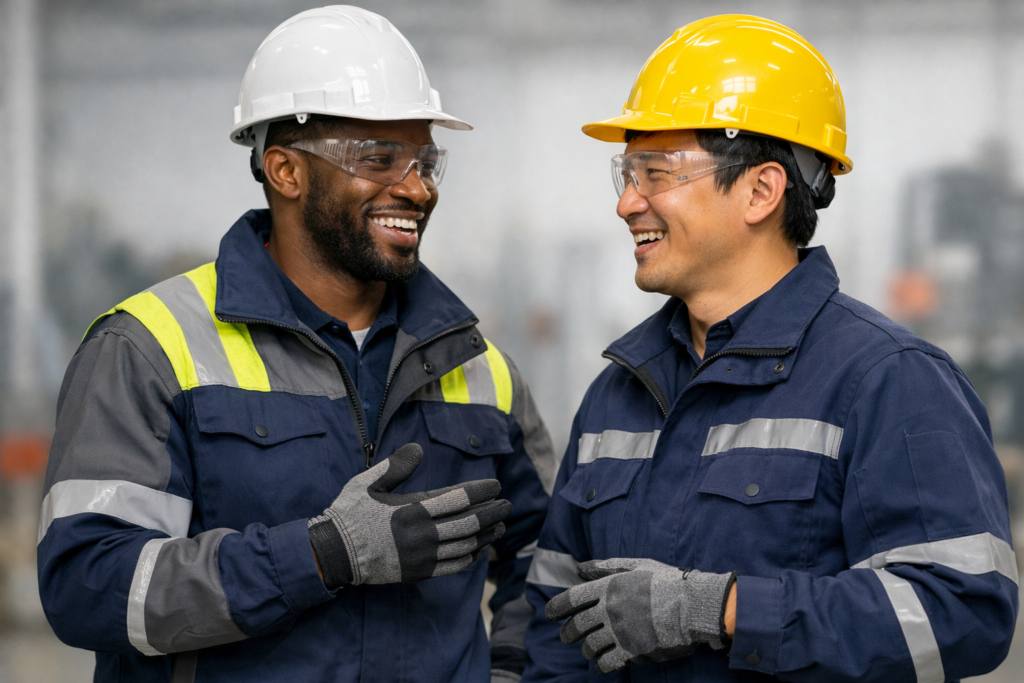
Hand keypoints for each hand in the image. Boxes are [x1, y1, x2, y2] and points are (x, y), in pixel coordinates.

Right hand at [308, 443, 510, 587]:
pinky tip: (478, 550)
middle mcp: (421, 533)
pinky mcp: (418, 572)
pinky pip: (453, 566)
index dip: (481, 491)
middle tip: (508, 505)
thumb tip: (419, 449)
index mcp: (412, 509)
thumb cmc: (349, 514)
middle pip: (469, 522)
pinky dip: (470, 557)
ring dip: (486, 535)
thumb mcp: (367, 483)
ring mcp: (421, 556)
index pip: (458, 498)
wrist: (333, 553)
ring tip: (500, 526)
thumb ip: (395, 466)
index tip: (496, 485)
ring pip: (465, 546)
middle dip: (492, 512)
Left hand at [544, 558, 735, 673]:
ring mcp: (619, 631)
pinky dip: (602, 665)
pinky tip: (604, 662)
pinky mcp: (632, 650)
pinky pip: (606, 663)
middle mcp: (609, 609)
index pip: (570, 599)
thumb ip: (605, 566)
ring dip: (587, 650)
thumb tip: (580, 567)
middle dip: (568, 634)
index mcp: (607, 586)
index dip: (555, 608)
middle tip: (568, 637)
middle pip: (576, 626)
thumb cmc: (666, 581)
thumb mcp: (635, 565)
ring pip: (589, 647)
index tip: (549, 614)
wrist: (693, 604)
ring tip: (590, 649)